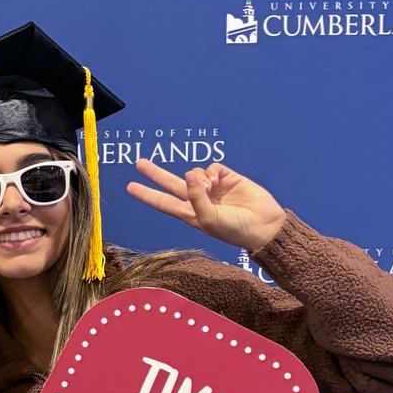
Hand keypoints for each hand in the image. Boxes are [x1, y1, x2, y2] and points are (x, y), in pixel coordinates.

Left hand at [126, 159, 285, 252]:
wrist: (262, 224)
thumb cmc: (233, 229)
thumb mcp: (208, 219)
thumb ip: (196, 197)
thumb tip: (189, 173)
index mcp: (189, 214)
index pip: (162, 203)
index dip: (147, 195)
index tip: (130, 187)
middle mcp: (197, 200)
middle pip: (170, 183)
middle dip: (155, 173)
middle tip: (138, 163)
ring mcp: (211, 188)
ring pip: (194, 173)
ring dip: (199, 177)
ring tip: (210, 189)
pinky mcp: (226, 177)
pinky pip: (211, 167)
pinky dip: (212, 172)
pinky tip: (218, 182)